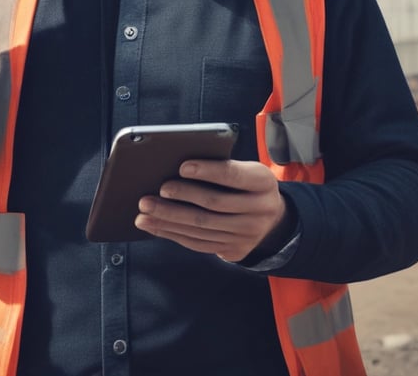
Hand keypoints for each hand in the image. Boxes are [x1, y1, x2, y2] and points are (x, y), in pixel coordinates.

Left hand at [134, 159, 291, 261]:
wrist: (273, 219)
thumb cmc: (248, 184)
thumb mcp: (247, 169)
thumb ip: (222, 167)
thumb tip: (177, 167)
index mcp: (262, 182)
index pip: (233, 175)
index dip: (207, 170)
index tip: (182, 166)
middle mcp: (259, 210)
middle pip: (213, 204)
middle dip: (180, 197)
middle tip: (153, 192)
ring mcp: (247, 234)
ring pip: (202, 227)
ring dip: (168, 219)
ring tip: (144, 212)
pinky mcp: (234, 250)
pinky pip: (199, 243)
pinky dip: (174, 234)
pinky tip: (155, 226)